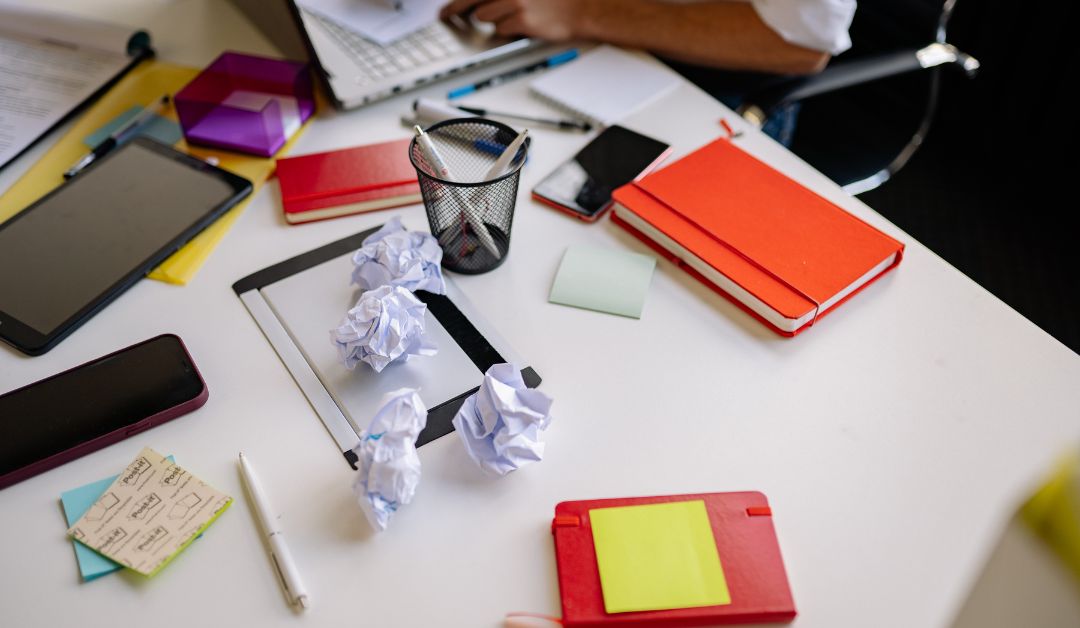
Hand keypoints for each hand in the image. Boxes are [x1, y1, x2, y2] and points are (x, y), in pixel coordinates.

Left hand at [439, 0, 585, 40]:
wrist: (583, 7)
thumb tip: (476, 3)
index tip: (446, 6)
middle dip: (455, 9)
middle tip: (446, 15)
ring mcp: (515, 1)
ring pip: (485, 17)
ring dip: (493, 19)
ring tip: (512, 16)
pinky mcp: (521, 20)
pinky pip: (501, 30)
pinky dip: (507, 30)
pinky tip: (522, 24)